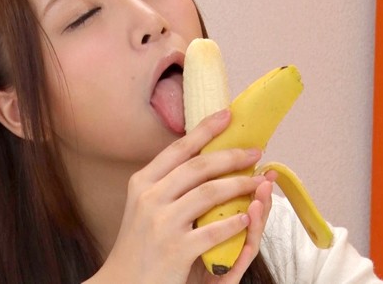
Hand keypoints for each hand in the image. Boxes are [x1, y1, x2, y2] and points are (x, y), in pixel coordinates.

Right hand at [87, 109, 272, 283]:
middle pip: (199, 167)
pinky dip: (234, 222)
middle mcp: (150, 197)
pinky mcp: (176, 249)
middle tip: (254, 152)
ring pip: (210, 194)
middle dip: (232, 156)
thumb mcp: (144, 206)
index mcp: (143, 182)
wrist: (124, 282)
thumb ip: (167, 184)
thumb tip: (201, 158)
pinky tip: (247, 218)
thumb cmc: (139, 243)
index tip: (227, 115)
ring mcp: (162, 223)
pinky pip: (214, 230)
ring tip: (258, 182)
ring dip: (240, 186)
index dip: (205, 130)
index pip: (178, 149)